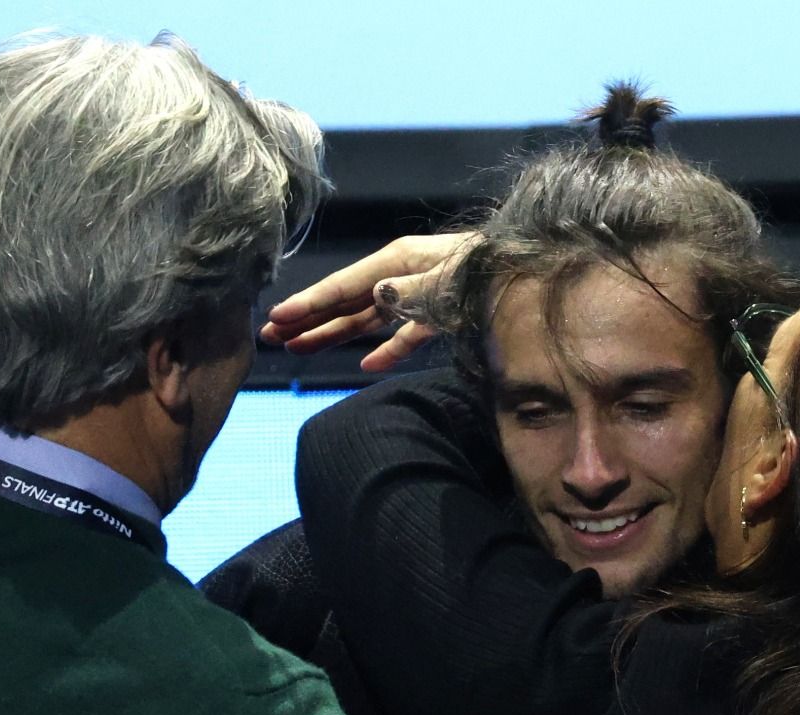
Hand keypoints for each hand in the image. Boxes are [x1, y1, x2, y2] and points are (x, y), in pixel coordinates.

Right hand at [261, 233, 474, 370]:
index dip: (309, 303)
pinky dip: (386, 351)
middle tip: (270, 336)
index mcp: (397, 261)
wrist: (529, 276)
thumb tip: (375, 295)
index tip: (277, 318)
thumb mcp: (446, 282)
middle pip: (346, 301)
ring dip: (334, 334)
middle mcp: (400, 275)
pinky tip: (367, 368)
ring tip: (299, 349)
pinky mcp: (436, 314)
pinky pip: (402, 335)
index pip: (344, 286)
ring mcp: (416, 294)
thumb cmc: (486, 273)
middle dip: (308, 319)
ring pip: (366, 319)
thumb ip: (409, 290)